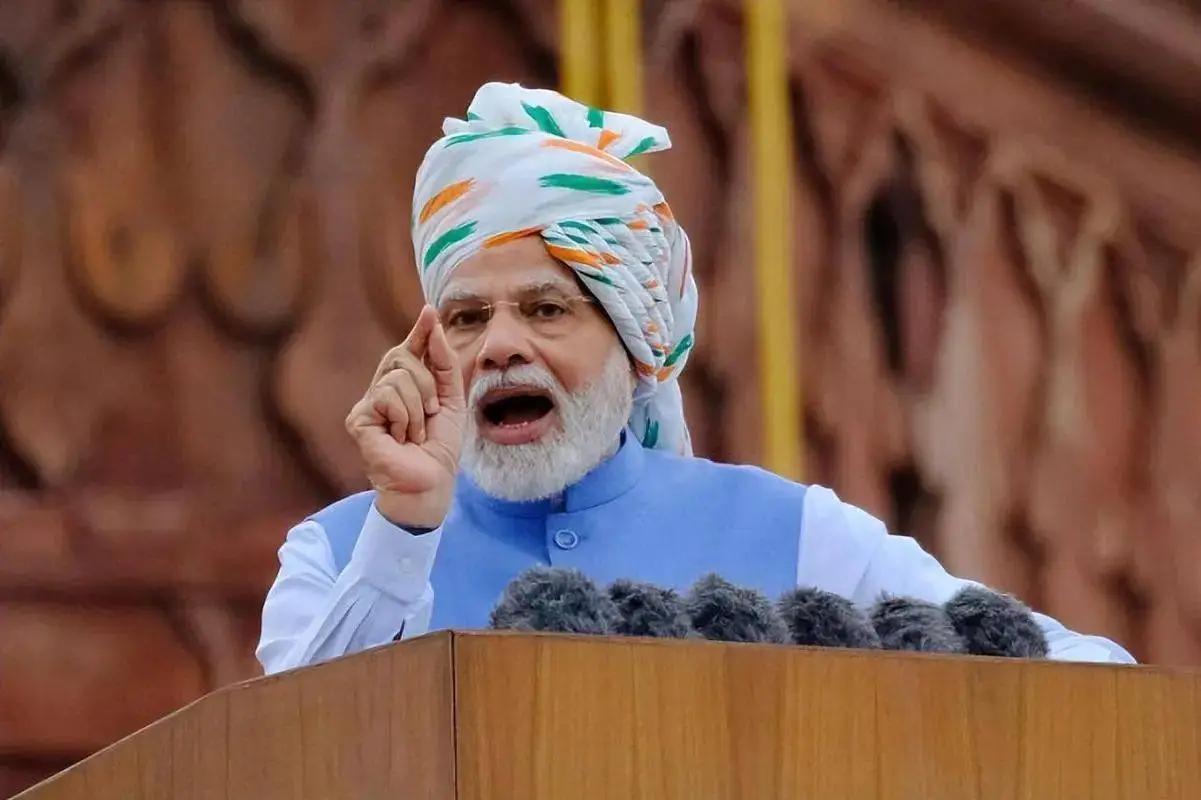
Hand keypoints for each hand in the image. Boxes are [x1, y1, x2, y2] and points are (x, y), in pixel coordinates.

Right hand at [345, 305, 465, 527]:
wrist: (431, 484)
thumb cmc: (439, 448)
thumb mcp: (452, 400)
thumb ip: (444, 363)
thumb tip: (433, 324)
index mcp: (405, 386)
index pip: (409, 350)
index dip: (420, 331)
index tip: (430, 313)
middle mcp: (382, 391)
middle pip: (402, 356)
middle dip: (427, 383)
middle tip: (431, 413)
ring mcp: (368, 405)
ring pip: (397, 377)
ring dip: (418, 408)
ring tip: (415, 433)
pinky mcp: (359, 419)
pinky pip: (387, 396)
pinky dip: (404, 418)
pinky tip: (402, 438)